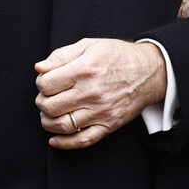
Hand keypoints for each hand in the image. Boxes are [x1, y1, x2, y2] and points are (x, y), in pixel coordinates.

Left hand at [34, 38, 165, 148]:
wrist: (149, 71)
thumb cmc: (118, 56)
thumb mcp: (89, 45)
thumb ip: (61, 55)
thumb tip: (39, 68)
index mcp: (84, 69)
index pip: (46, 84)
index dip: (41, 83)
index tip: (46, 82)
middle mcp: (91, 92)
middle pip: (50, 106)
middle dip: (42, 103)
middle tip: (46, 98)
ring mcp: (101, 111)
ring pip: (62, 125)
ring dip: (48, 122)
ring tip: (50, 114)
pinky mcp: (109, 124)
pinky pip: (82, 140)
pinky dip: (64, 143)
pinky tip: (55, 139)